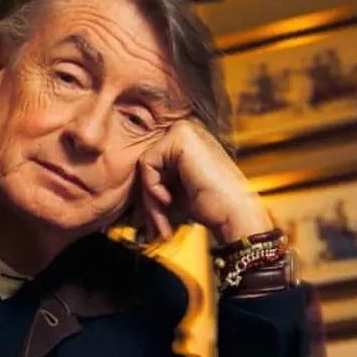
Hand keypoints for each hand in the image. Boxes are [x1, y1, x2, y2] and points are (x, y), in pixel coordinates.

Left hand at [137, 118, 272, 243]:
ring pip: (145, 165)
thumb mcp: (174, 191)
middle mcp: (186, 131)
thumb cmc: (208, 207)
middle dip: (149, 201)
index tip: (159, 222)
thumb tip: (124, 190)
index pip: (152, 165)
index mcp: (186, 142)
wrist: (232, 213)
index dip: (151, 197)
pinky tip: (168, 199)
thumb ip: (154, 183)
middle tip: (157, 227)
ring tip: (162, 221)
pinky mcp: (180, 136)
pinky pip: (147, 163)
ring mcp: (185, 130)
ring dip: (150, 198)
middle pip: (147, 165)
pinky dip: (152, 186)